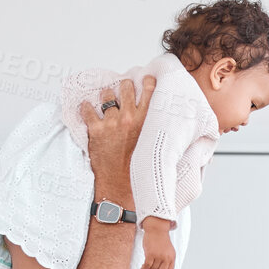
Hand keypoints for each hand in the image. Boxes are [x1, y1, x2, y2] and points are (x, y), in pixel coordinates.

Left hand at [79, 74, 154, 202]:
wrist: (122, 188)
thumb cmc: (140, 172)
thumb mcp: (159, 150)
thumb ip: (163, 136)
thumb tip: (183, 136)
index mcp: (147, 122)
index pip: (149, 90)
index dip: (147, 81)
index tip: (145, 79)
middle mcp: (129, 118)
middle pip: (125, 87)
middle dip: (124, 86)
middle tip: (123, 89)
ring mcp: (111, 123)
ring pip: (106, 96)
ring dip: (106, 97)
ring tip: (106, 101)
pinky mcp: (95, 130)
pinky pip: (87, 110)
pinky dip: (86, 108)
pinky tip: (87, 109)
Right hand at [140, 221, 175, 268]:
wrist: (157, 229)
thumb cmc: (161, 239)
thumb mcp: (168, 250)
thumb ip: (167, 259)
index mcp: (172, 257)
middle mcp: (166, 258)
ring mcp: (159, 256)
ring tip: (146, 268)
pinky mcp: (151, 254)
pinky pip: (147, 266)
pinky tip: (142, 268)